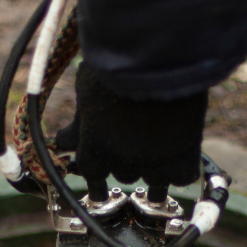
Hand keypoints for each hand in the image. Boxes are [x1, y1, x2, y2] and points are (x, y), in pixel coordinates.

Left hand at [55, 60, 207, 196]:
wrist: (156, 61)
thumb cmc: (114, 68)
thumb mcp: (84, 89)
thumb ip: (78, 119)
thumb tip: (65, 139)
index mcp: (93, 148)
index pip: (90, 174)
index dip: (95, 177)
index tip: (99, 181)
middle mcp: (120, 164)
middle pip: (122, 175)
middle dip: (126, 162)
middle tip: (134, 146)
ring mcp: (152, 165)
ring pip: (152, 186)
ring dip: (154, 174)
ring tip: (159, 164)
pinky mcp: (181, 161)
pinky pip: (181, 179)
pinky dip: (181, 172)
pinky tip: (181, 164)